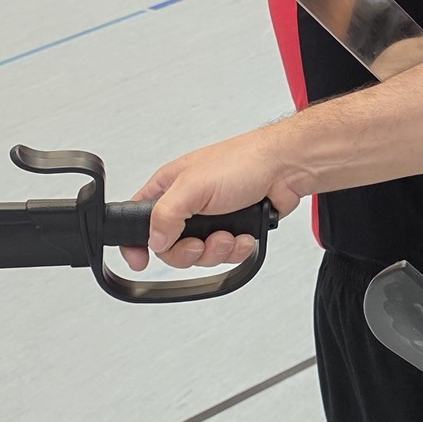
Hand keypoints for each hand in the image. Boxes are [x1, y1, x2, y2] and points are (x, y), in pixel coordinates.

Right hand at [121, 130, 300, 272]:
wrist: (286, 168)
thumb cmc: (243, 161)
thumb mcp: (193, 186)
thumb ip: (166, 214)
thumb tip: (154, 240)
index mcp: (169, 188)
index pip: (138, 219)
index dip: (136, 242)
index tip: (140, 260)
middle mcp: (187, 204)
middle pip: (171, 247)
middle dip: (189, 251)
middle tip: (200, 242)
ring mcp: (210, 219)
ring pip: (200, 255)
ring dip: (217, 250)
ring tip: (229, 234)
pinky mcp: (233, 229)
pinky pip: (225, 255)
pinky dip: (236, 249)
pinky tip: (244, 235)